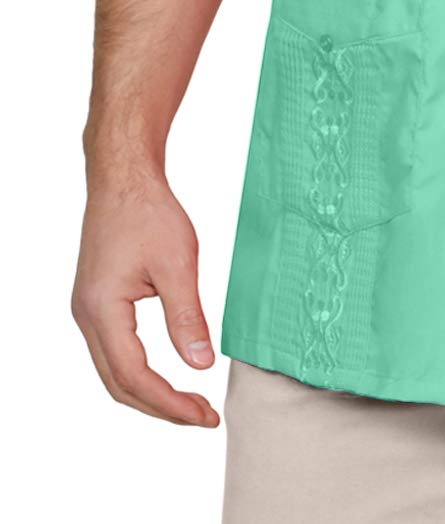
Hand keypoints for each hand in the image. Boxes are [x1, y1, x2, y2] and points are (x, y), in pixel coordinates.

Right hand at [72, 174, 218, 425]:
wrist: (124, 179)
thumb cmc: (149, 212)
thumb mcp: (178, 263)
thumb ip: (187, 317)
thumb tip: (202, 365)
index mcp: (103, 310)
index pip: (135, 377)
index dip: (171, 403)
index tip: (205, 415)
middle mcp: (87, 317)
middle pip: (119, 385)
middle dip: (161, 407)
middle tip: (203, 416)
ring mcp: (89, 312)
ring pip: (113, 372)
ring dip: (150, 393)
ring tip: (190, 402)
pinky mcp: (98, 303)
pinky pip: (114, 352)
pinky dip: (140, 371)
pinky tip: (168, 373)